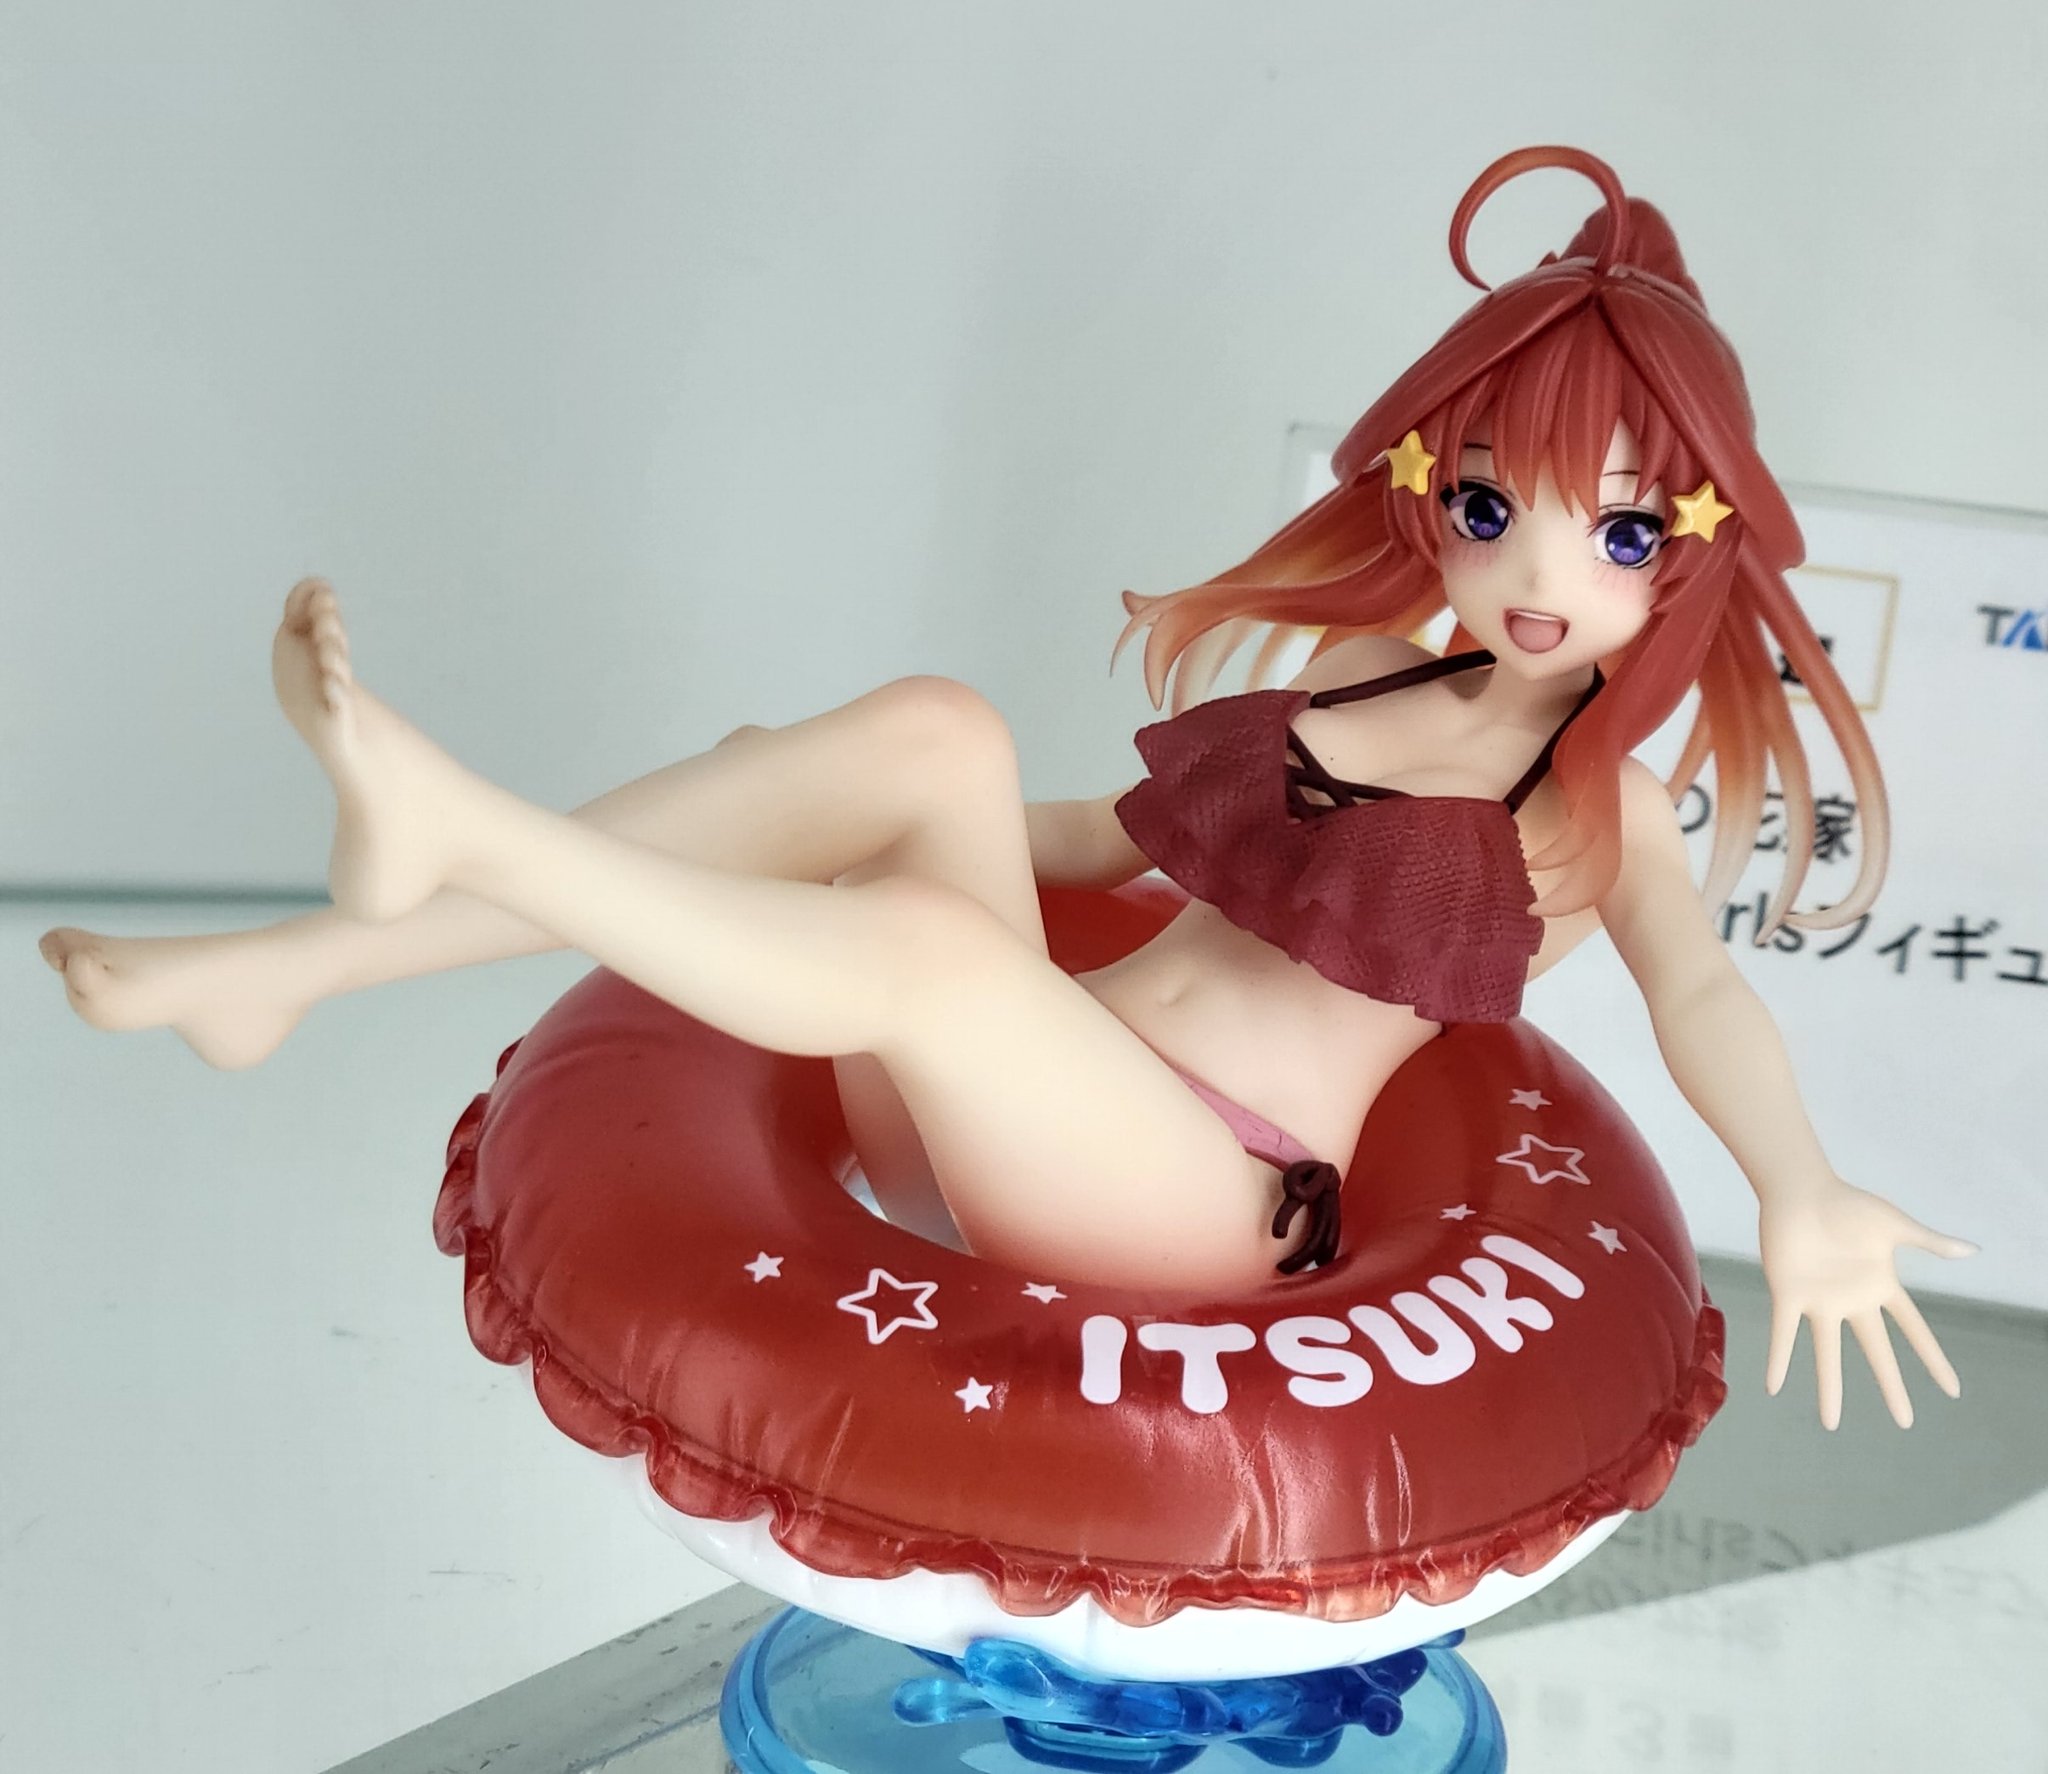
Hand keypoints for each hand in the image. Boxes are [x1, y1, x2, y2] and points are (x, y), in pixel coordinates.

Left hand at [1758, 1179, 1975, 1429]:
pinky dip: (1779, 1360)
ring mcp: (1820, 1301)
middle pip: (1876, 1352)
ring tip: (1830, 1425)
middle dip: (1891, 1387)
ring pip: (1828, 1354)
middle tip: (1905, 1423)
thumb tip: (1973, 1250)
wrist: (1800, 1188)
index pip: (1913, 1331)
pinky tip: (1773, 1387)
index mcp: (1880, 1286)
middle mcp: (1851, 1301)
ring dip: (1829, 1389)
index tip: (1952, 1390)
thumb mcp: (1895, 1225)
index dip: (1932, 1359)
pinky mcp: (1789, 1294)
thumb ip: (1930, 1241)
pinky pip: (1783, 1334)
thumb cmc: (1847, 1203)